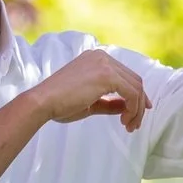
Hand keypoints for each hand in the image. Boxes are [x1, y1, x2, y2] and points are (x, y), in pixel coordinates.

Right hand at [30, 50, 151, 131]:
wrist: (43, 101)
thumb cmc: (60, 104)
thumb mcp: (90, 102)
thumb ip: (109, 102)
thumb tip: (127, 107)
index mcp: (96, 59)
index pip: (125, 76)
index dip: (136, 95)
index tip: (137, 112)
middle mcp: (102, 57)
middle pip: (134, 80)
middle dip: (139, 104)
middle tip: (134, 124)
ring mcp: (105, 64)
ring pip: (136, 87)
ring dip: (137, 109)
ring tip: (129, 126)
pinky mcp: (107, 75)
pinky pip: (132, 92)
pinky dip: (134, 108)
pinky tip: (124, 120)